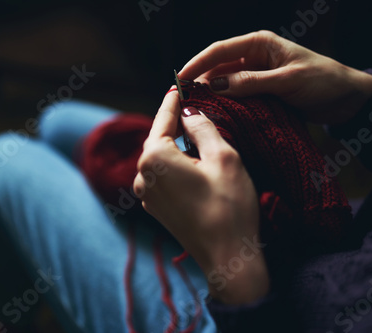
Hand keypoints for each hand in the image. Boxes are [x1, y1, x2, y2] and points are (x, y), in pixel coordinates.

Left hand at [133, 89, 268, 303]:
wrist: (227, 257)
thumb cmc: (229, 207)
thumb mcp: (224, 157)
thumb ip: (203, 128)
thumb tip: (190, 113)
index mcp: (154, 158)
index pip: (163, 119)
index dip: (173, 100)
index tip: (178, 84)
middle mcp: (141, 175)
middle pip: (160, 138)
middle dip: (176, 123)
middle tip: (193, 107)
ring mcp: (146, 194)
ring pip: (162, 158)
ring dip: (178, 146)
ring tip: (198, 135)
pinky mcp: (156, 207)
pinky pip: (163, 175)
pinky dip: (176, 164)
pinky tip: (195, 163)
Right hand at [179, 30, 371, 124]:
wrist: (346, 98)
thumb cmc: (323, 80)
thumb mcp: (287, 80)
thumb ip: (251, 82)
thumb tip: (216, 86)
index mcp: (259, 44)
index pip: (219, 50)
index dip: (197, 64)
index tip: (180, 80)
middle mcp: (254, 56)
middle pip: (218, 67)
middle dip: (201, 82)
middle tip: (184, 101)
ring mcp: (256, 75)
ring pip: (225, 83)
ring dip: (212, 95)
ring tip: (196, 110)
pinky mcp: (260, 91)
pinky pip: (237, 96)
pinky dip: (226, 104)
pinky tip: (217, 114)